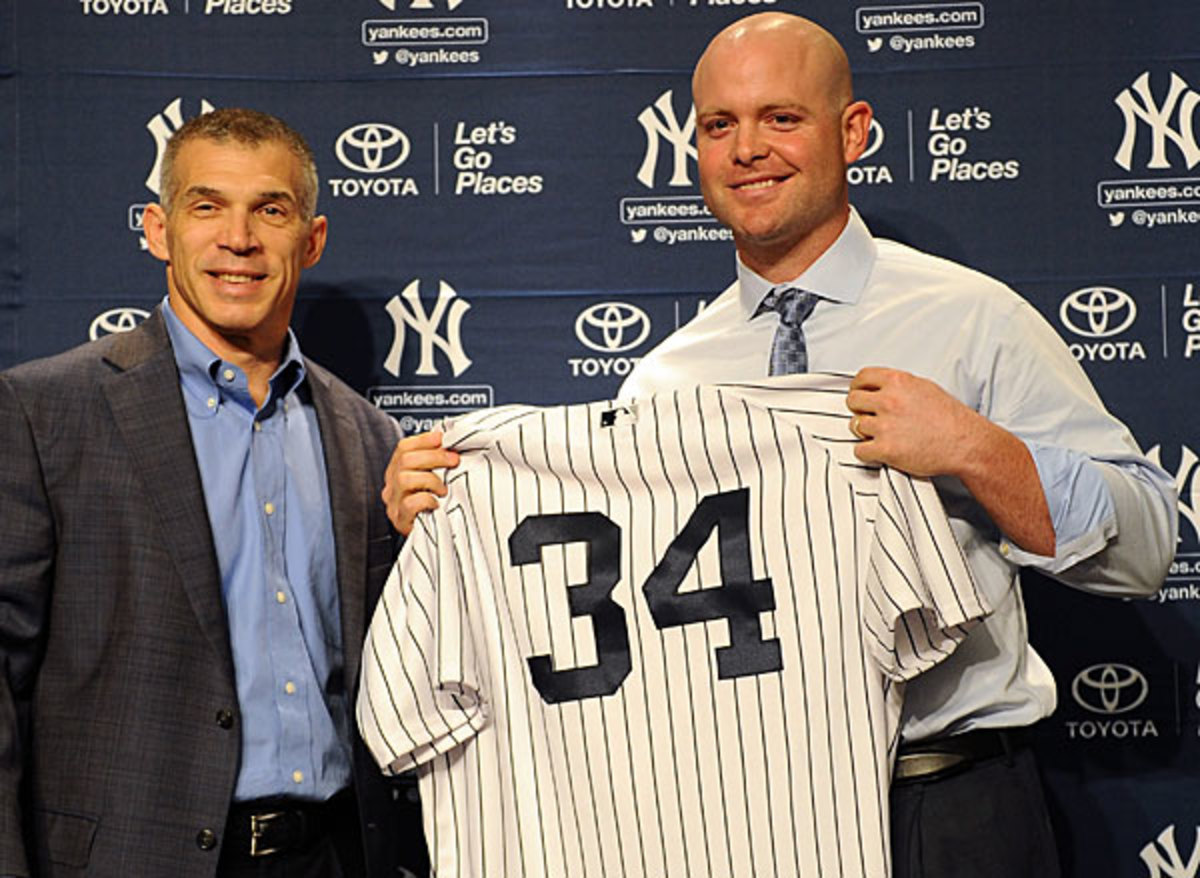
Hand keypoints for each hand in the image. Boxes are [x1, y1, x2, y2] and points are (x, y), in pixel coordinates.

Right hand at [381, 430, 459, 534]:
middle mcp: (392, 486)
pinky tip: (436, 503)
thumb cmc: (434, 507)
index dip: (424, 440)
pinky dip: (426, 500)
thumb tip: (450, 443)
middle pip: (405, 460)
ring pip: (404, 479)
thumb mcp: (434, 480)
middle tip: (453, 460)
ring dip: (431, 480)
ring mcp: (394, 503)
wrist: (431, 539)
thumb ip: (437, 462)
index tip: (443, 439)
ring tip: (443, 489)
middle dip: (434, 456)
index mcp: (398, 472)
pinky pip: (410, 503)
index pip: (404, 448)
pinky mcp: (401, 520)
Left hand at [847, 366, 1053, 554]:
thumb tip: (878, 387)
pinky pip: (859, 450)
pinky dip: (867, 453)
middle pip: (853, 401)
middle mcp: (889, 401)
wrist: (966, 444)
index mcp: (899, 382)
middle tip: (870, 416)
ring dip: (865, 432)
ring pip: (855, 426)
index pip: (862, 377)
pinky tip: (880, 450)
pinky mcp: (886, 449)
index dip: (859, 387)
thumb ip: (899, 386)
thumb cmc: (950, 418)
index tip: (860, 393)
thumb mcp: (925, 388)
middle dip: (859, 409)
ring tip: (882, 435)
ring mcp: (886, 425)